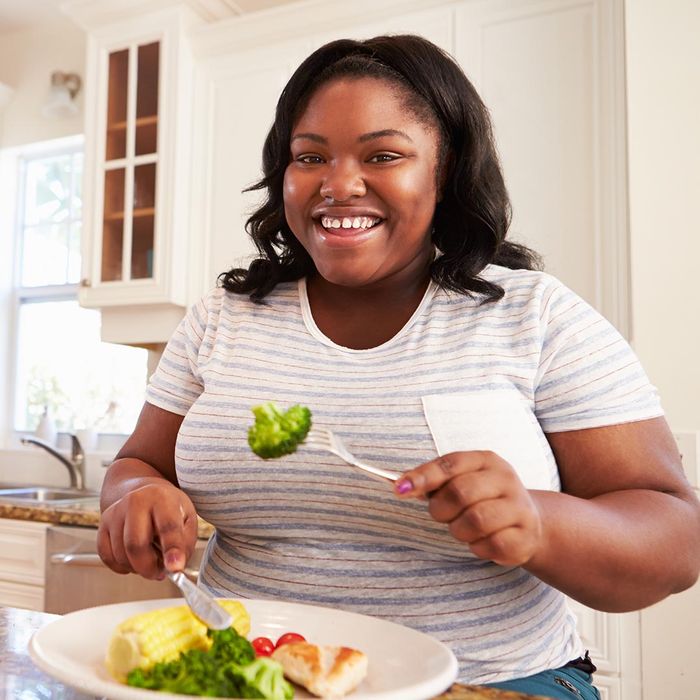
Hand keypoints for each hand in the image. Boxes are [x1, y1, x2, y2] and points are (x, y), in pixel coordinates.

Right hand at [97, 482, 197, 578]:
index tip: (175, 568)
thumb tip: (174, 567)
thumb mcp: (187, 519)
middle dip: (148, 568)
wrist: (146, 493)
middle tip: (159, 572)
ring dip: (137, 567)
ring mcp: (116, 512)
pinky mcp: (103, 523)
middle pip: (136, 544)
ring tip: (150, 559)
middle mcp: (135, 501)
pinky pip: (107, 556)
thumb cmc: (169, 508)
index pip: (167, 526)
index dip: (171, 550)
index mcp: (162, 498)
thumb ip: (184, 543)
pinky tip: (133, 560)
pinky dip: (121, 566)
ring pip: (120, 554)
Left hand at [395, 450, 542, 566]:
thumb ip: (433, 481)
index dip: (423, 476)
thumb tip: (400, 485)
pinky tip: (480, 541)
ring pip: (476, 520)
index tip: (399, 489)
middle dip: (441, 509)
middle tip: (440, 515)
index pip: (450, 463)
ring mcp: (519, 507)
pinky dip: (477, 547)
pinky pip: (492, 545)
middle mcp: (506, 479)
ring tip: (461, 529)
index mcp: (486, 460)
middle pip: (460, 492)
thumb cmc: (482, 498)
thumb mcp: (461, 481)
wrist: (529, 522)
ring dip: (458, 530)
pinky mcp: (525, 536)